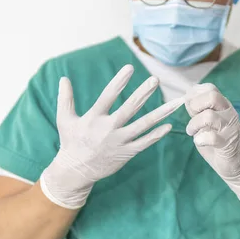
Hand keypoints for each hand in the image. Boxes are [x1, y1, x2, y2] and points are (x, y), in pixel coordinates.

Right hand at [40, 65, 182, 208]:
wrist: (76, 171)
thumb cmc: (71, 142)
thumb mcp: (64, 120)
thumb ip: (65, 99)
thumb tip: (63, 78)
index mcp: (93, 118)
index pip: (108, 96)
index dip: (119, 81)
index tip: (130, 68)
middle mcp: (108, 129)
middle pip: (130, 108)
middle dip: (143, 93)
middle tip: (155, 80)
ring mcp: (119, 142)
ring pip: (144, 125)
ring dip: (161, 113)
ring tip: (176, 103)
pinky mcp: (126, 153)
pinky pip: (145, 142)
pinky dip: (157, 134)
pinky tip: (169, 125)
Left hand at [185, 83, 239, 203]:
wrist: (239, 164)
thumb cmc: (219, 141)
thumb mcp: (206, 122)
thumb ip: (198, 110)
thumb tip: (187, 96)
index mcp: (223, 105)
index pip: (210, 88)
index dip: (195, 94)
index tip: (190, 107)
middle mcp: (229, 113)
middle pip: (212, 96)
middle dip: (195, 105)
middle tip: (192, 117)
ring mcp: (230, 127)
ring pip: (209, 116)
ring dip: (194, 124)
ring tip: (192, 132)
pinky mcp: (228, 143)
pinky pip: (212, 137)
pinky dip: (201, 139)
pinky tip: (200, 142)